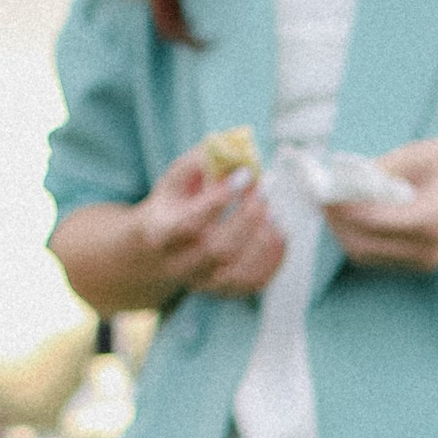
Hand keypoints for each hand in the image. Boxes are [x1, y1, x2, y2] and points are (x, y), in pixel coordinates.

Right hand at [129, 145, 287, 302]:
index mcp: (161, 234)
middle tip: (266, 189)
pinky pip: (255, 282)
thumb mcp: (174, 181)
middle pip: (219, 250)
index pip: (190, 224)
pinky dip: (274, 257)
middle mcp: (180, 265)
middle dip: (248, 218)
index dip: (221, 199)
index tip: (246, 174)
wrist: (158, 251)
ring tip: (275, 211)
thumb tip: (231, 147)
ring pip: (239, 272)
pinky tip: (279, 232)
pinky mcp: (224, 291)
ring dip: (265, 240)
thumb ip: (199, 162)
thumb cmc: (171, 208)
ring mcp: (203, 283)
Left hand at [325, 136, 437, 273]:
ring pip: (366, 256)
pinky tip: (354, 217)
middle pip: (362, 246)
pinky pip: (377, 257)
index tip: (320, 191)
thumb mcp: (413, 156)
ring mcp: (426, 261)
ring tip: (335, 205)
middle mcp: (428, 249)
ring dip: (344, 233)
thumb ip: (375, 174)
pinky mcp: (421, 264)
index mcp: (431, 221)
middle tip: (322, 198)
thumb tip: (336, 182)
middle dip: (336, 224)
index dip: (340, 209)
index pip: (370, 222)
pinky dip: (359, 238)